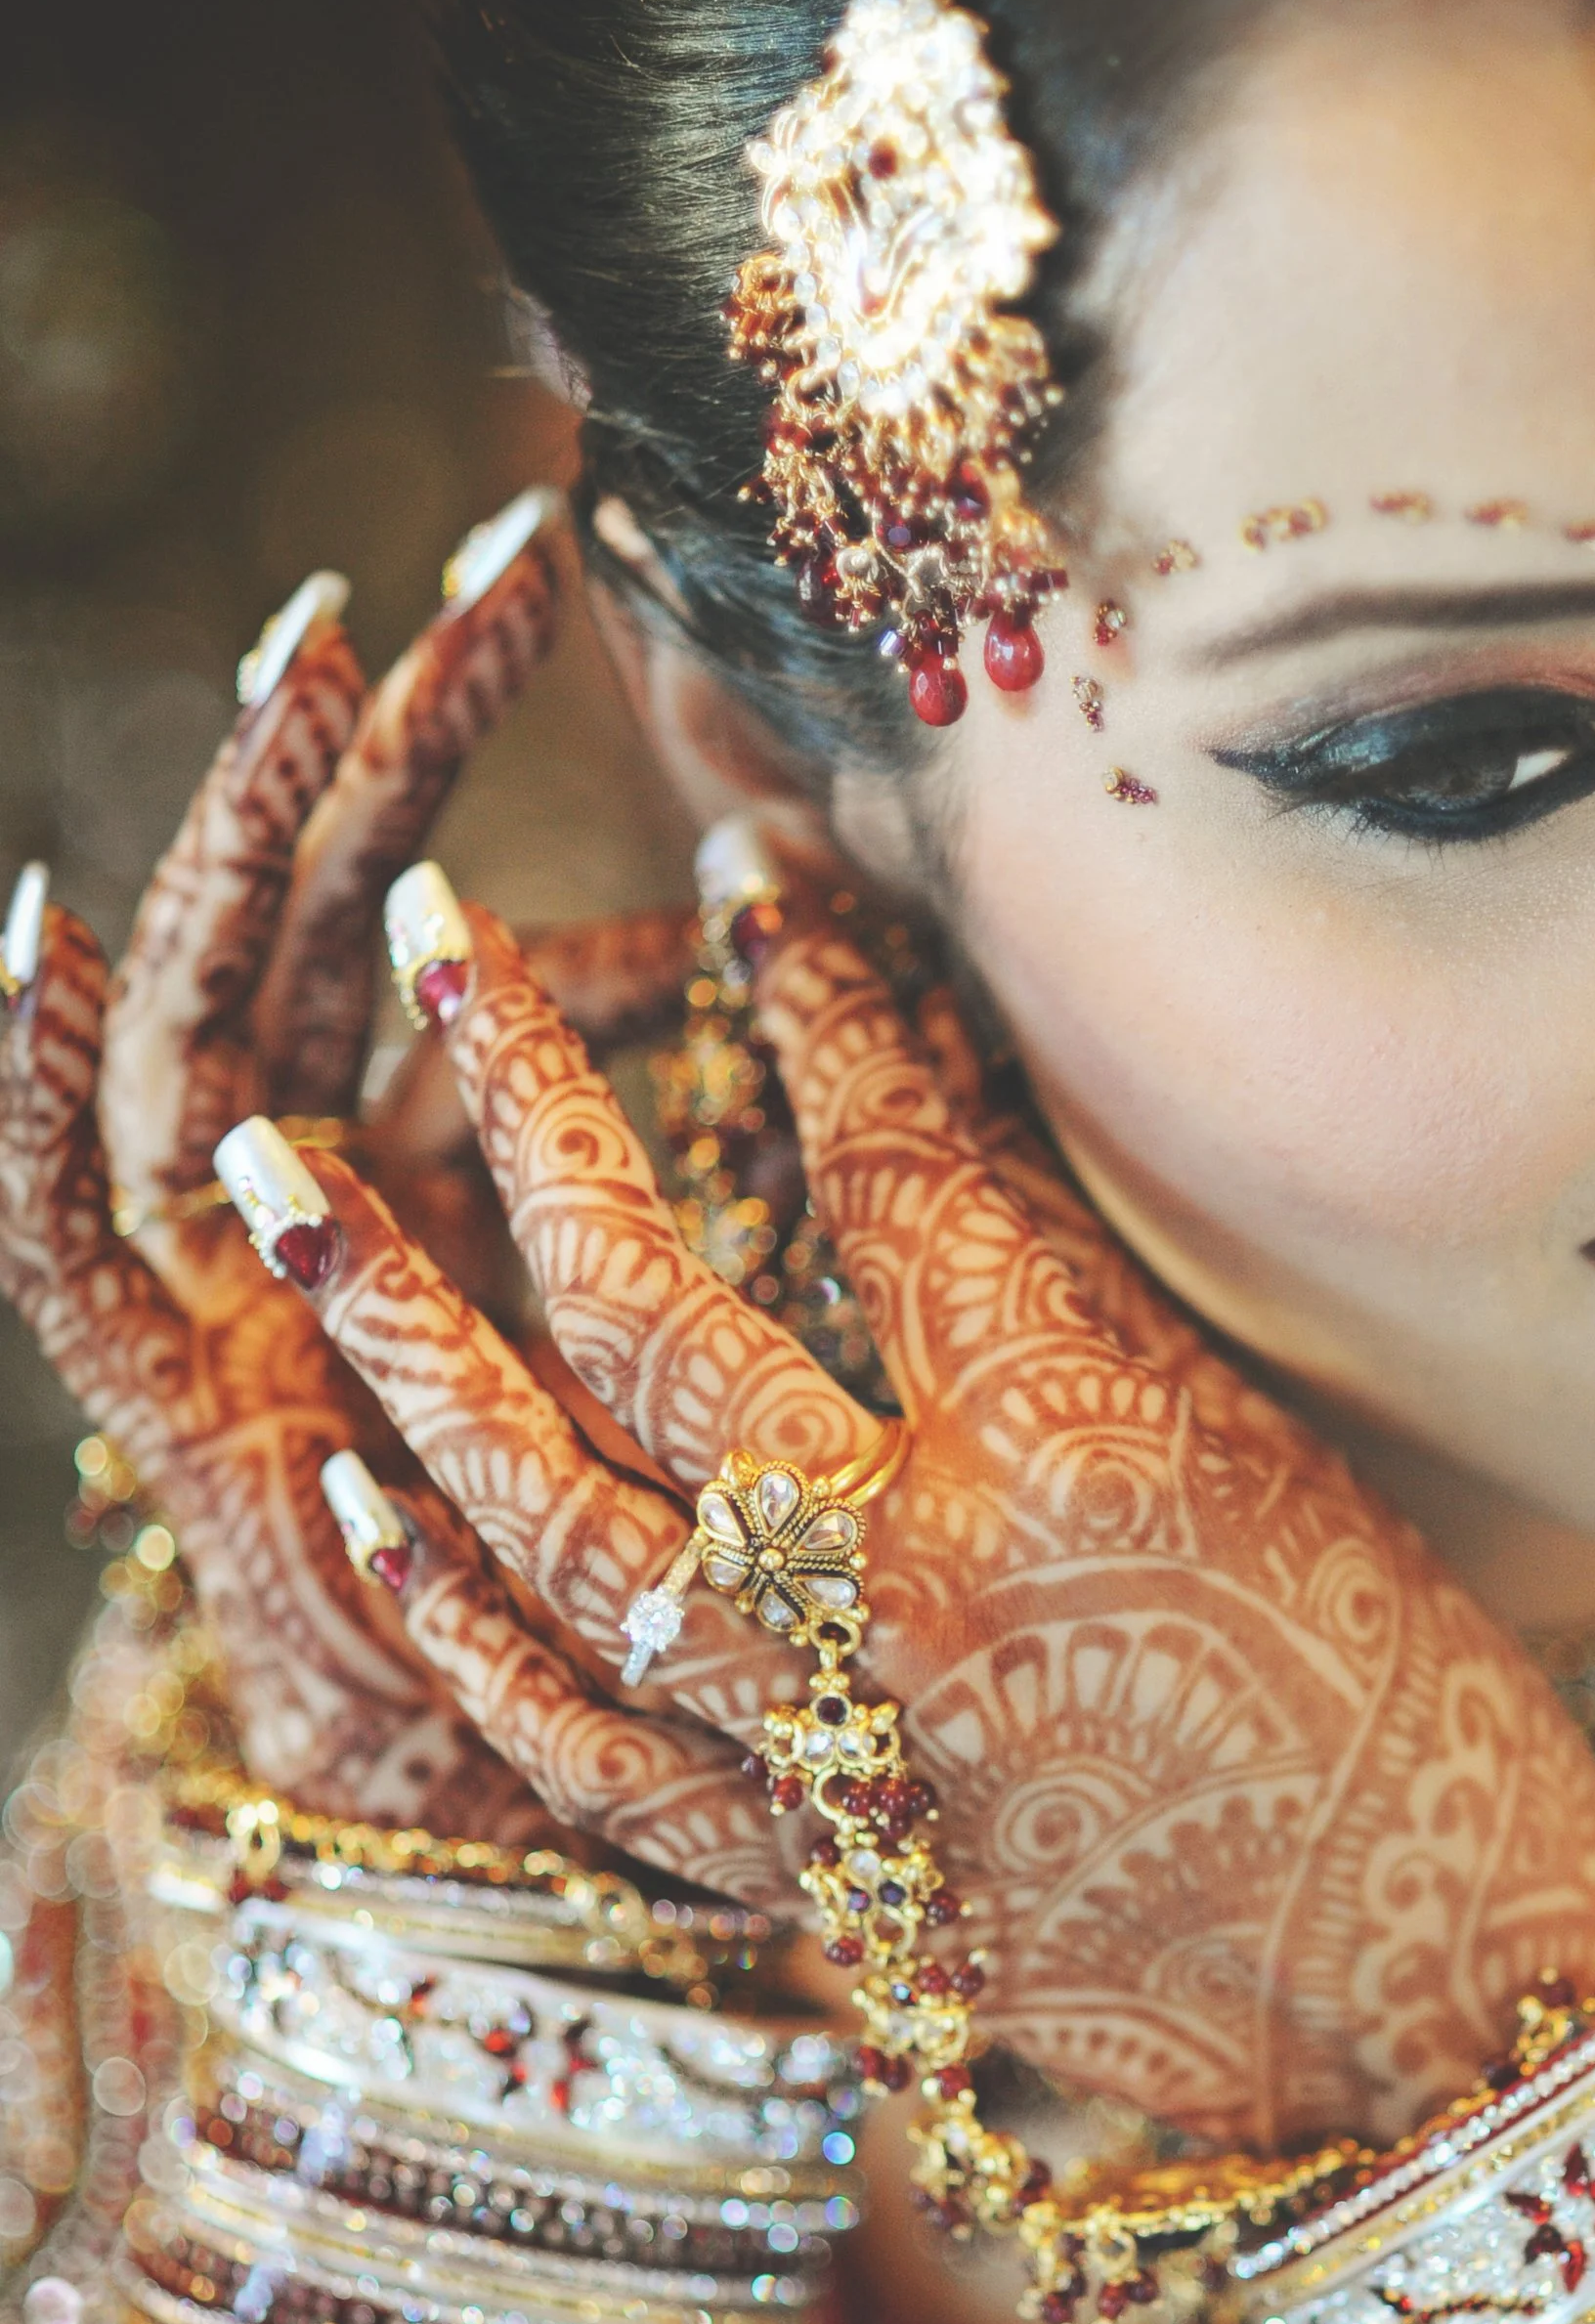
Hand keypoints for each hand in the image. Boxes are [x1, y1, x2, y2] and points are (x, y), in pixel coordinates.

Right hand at [0, 523, 568, 1827]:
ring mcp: (199, 1264)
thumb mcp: (649, 1311)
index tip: (551, 562)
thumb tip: (789, 969)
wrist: (448, 1762)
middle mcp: (287, 1177)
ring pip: (208, 1010)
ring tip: (302, 663)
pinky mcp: (142, 1375)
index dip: (469, 734)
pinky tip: (44, 936)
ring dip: (248, 835)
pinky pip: (58, 1217)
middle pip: (321, 914)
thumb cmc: (577, 1540)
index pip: (428, 892)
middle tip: (474, 560)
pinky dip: (35, 1083)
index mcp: (404, 1144)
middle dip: (385, 734)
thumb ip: (680, 1147)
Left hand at [244, 874, 1594, 2147]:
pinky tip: (382, 1509)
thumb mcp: (1264, 1455)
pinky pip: (578, 1753)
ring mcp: (841, 1757)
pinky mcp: (811, 1889)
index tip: (748, 872)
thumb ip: (1059, 1299)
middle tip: (429, 948)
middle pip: (657, 1320)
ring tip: (305, 1202)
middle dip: (527, 1110)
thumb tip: (907, 1107)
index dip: (816, 1000)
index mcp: (1079, 1456)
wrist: (1440, 2017)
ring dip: (407, 1349)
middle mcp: (921, 1596)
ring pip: (554, 1528)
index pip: (894, 1171)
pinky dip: (467, 1631)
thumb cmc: (1413, 1721)